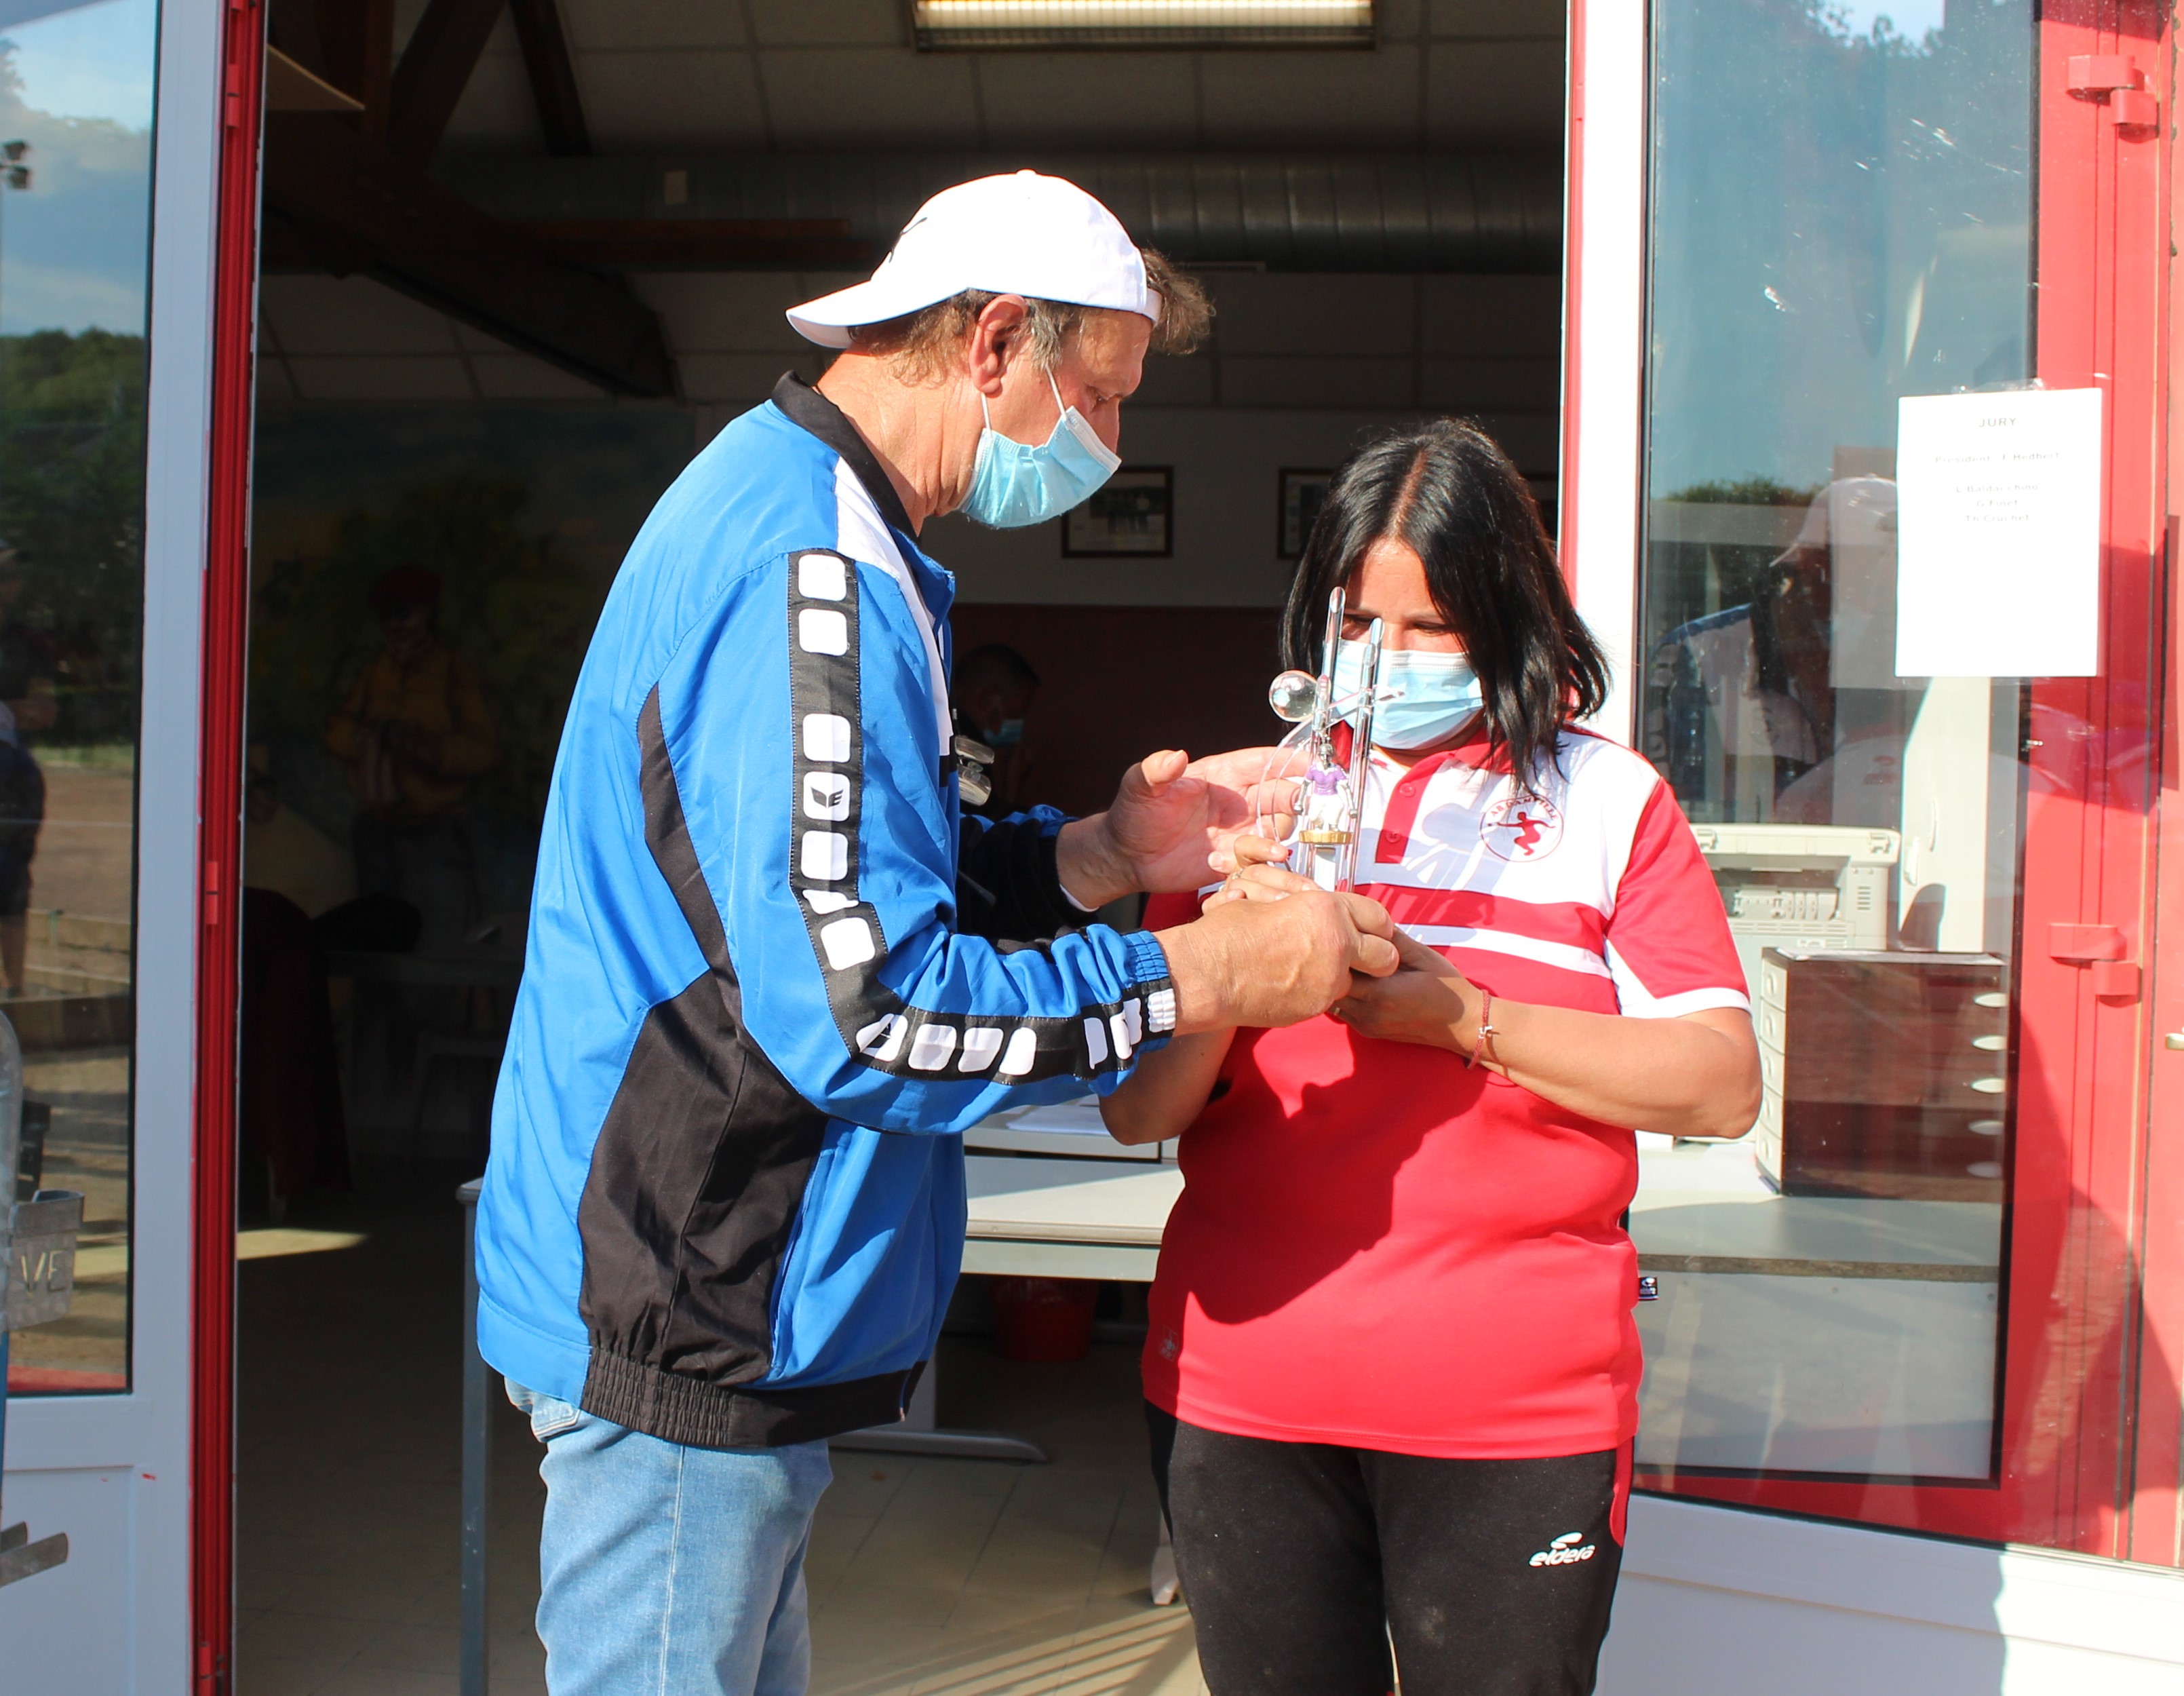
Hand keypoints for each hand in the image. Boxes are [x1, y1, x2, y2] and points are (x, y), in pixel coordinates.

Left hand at [1056, 746, 1307, 906]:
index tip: (1314, 763)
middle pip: (1281, 796)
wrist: (1127, 858)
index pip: (1263, 762)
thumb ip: (1156, 771)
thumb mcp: (1140, 788)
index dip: (1290, 761)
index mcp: (1221, 776)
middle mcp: (1237, 802)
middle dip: (1297, 799)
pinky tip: (1230, 868)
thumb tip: (1174, 756)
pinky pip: (1259, 863)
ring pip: (1276, 831)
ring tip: (1270, 851)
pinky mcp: (1234, 860)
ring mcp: (1238, 832)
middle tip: (1304, 808)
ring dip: (1277, 839)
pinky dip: (1257, 866)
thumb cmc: (1134, 815)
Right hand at [1160, 880, 1399, 1031]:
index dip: (1376, 925)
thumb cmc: (1229, 932)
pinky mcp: (1315, 1007)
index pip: (1378, 917)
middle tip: (1359, 958)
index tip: (1371, 932)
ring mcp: (1329, 980)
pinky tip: (1287, 986)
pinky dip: (1315, 993)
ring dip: (1341, 977)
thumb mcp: (1273, 903)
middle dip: (1377, 958)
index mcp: (1328, 909)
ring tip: (1308, 970)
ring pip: (1355, 982)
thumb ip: (1308, 910)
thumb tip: (1316, 912)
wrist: (1206, 974)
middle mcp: (1338, 944)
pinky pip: (1326, 999)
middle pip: (1386, 957)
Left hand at [1327, 929, 1482, 1053]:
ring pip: (1332, 1000)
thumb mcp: (1422, 955)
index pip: (1340, 967)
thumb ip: (1392, 940)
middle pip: (1330, 985)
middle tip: (1339, 945)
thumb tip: (1368, 920)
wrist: (1461, 1024)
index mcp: (1381, 993)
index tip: (1342, 934)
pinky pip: (1342, 1011)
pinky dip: (1342, 995)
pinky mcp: (1367, 1031)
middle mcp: (1369, 1013)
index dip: (1338, 948)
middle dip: (1332, 964)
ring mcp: (1366, 1025)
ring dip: (1335, 981)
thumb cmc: (1447, 988)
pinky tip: (1356, 980)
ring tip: (1346, 962)